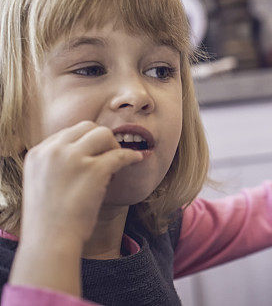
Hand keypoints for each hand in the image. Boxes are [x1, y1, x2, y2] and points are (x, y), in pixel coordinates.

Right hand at [19, 121, 142, 244]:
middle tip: (105, 161)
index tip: (92, 158)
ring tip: (112, 169)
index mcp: (37, 153)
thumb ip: (56, 164)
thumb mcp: (42, 182)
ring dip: (113, 147)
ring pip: (104, 134)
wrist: (50, 242)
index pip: (68, 133)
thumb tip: (83, 150)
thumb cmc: (49, 219)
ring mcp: (73, 159)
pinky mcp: (93, 170)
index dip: (84, 144)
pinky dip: (131, 156)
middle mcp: (53, 151)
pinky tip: (136, 160)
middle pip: (87, 127)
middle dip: (101, 141)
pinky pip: (120, 154)